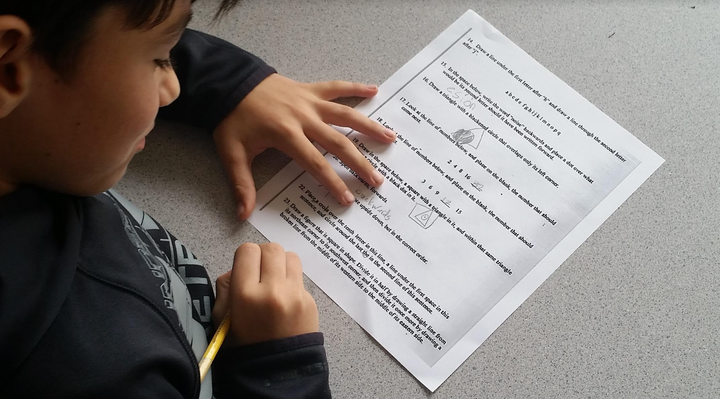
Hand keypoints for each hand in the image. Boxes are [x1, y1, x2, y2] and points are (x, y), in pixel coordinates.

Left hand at [213, 74, 396, 219]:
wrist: (227, 81)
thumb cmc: (231, 118)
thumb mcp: (232, 153)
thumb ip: (242, 184)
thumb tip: (244, 214)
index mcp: (287, 135)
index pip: (316, 163)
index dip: (332, 183)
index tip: (347, 199)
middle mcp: (304, 117)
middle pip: (338, 143)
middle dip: (359, 163)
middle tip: (377, 180)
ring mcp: (309, 101)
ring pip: (346, 114)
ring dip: (369, 127)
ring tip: (390, 137)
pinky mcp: (309, 89)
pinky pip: (336, 87)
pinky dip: (355, 88)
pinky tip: (374, 91)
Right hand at [213, 243, 318, 344]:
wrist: (277, 370)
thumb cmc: (243, 343)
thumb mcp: (221, 317)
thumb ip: (225, 286)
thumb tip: (238, 267)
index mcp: (245, 294)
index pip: (247, 250)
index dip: (244, 257)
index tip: (245, 269)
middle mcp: (272, 290)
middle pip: (271, 248)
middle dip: (263, 256)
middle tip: (260, 272)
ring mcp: (295, 294)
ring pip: (290, 256)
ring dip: (280, 263)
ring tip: (274, 280)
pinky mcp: (310, 300)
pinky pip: (300, 277)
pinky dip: (291, 281)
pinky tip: (284, 298)